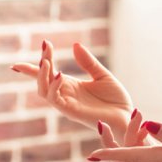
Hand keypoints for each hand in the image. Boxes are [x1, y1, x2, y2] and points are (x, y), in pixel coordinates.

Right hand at [12, 41, 133, 139]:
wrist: (128, 117)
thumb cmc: (116, 100)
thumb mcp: (102, 75)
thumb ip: (88, 62)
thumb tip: (75, 45)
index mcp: (70, 85)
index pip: (46, 75)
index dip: (34, 66)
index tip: (33, 50)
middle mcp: (65, 95)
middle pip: (41, 80)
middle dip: (39, 64)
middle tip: (46, 47)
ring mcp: (67, 104)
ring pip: (43, 91)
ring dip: (42, 76)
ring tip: (46, 61)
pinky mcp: (72, 112)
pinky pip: (56, 100)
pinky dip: (54, 87)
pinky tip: (60, 75)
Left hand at [88, 121, 161, 161]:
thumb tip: (149, 124)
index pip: (129, 156)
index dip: (109, 153)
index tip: (91, 154)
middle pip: (124, 160)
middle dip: (109, 146)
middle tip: (100, 125)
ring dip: (120, 147)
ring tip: (117, 126)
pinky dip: (132, 150)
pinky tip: (136, 136)